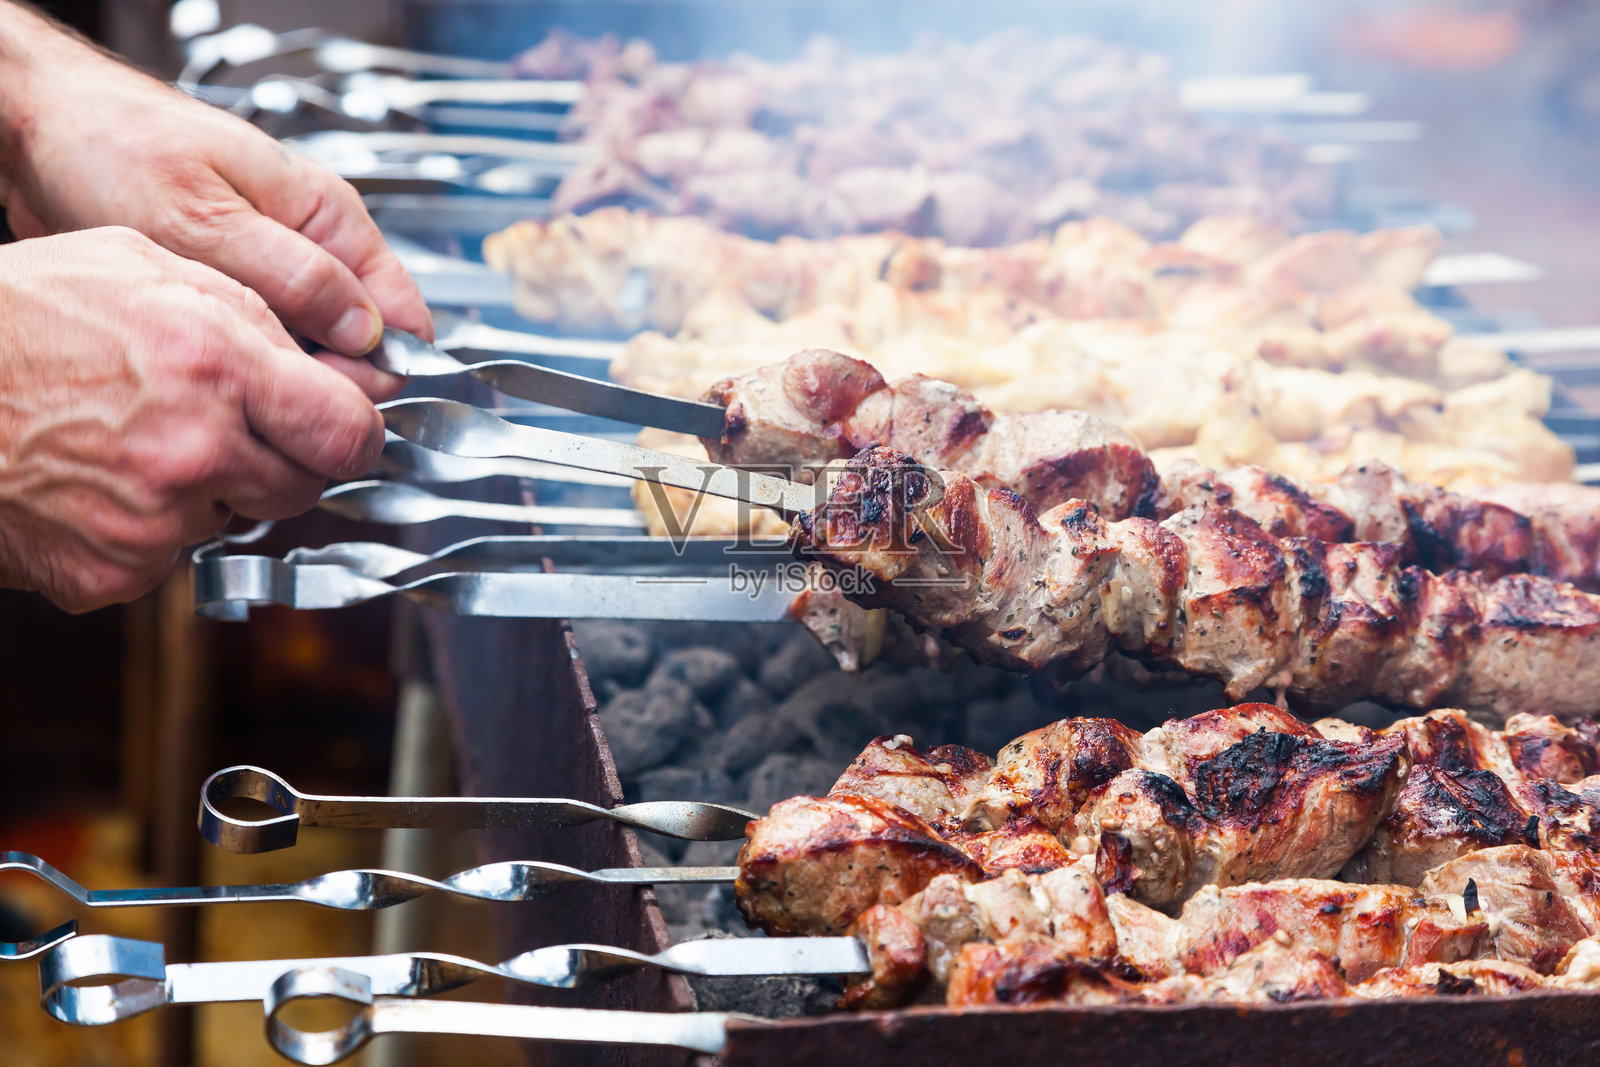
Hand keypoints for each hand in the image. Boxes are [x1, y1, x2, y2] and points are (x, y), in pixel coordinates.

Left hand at [0, 3, 430, 397]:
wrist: (40, 129)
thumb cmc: (115, 149)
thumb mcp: (208, 220)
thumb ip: (296, 278)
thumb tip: (367, 331)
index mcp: (330, 217)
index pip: (400, 316)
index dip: (377, 370)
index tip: (328, 400)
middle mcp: (314, 246)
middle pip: (361, 345)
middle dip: (327, 381)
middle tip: (267, 395)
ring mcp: (277, 272)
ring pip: (314, 352)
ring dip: (284, 376)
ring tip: (234, 379)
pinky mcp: (238, 292)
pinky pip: (269, 346)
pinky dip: (251, 365)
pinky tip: (218, 368)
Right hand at [0, 228, 384, 610]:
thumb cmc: (14, 319)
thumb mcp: (139, 265)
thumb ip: (243, 310)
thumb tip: (316, 351)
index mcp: (214, 364)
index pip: (348, 431)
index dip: (355, 433)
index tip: (348, 430)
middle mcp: (194, 449)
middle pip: (304, 487)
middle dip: (284, 460)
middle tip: (230, 427)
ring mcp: (154, 520)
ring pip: (235, 521)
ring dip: (213, 491)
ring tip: (142, 440)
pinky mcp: (114, 570)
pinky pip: (169, 556)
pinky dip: (150, 528)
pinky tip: (104, 480)